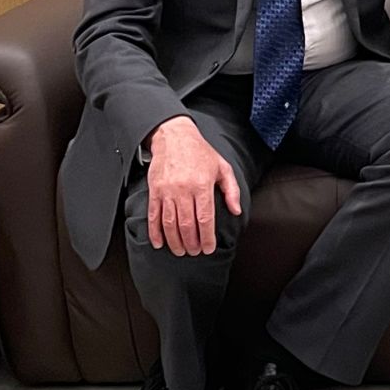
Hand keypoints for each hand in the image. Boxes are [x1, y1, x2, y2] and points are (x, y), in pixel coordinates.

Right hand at [146, 116, 241, 256]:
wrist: (174, 137)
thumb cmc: (200, 153)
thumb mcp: (222, 167)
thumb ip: (231, 190)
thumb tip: (235, 211)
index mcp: (202, 185)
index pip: (205, 218)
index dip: (207, 237)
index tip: (208, 248)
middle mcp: (184, 190)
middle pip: (187, 225)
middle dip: (191, 243)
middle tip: (195, 252)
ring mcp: (167, 191)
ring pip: (170, 223)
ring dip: (175, 241)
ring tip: (180, 252)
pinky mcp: (154, 191)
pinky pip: (153, 215)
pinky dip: (155, 232)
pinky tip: (159, 243)